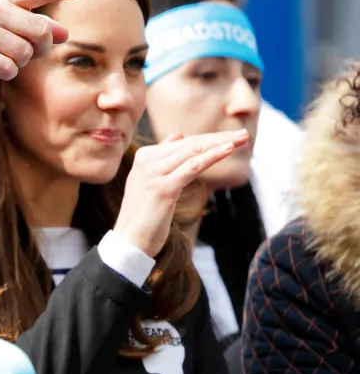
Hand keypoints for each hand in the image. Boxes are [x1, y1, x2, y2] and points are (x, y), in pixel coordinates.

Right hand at [0, 0, 82, 80]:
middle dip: (41, 46)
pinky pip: (9, 69)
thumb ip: (33, 22)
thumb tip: (64, 34)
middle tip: (32, 50)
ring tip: (4, 55)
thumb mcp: (1, 16)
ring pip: (25, 54)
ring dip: (20, 61)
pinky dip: (7, 72)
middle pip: (40, 32)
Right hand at [114, 129, 249, 256]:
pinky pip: (192, 167)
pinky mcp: (163, 187)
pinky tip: (228, 150)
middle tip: (243, 134)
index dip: (209, 138)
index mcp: (144, 156)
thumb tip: (178, 135)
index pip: (183, 143)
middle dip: (219, 137)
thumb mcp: (150, 180)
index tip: (231, 136)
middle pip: (190, 144)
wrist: (129, 239)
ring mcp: (154, 173)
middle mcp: (147, 160)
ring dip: (220, 143)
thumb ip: (163, 156)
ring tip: (242, 138)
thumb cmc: (144, 213)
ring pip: (193, 152)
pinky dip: (212, 157)